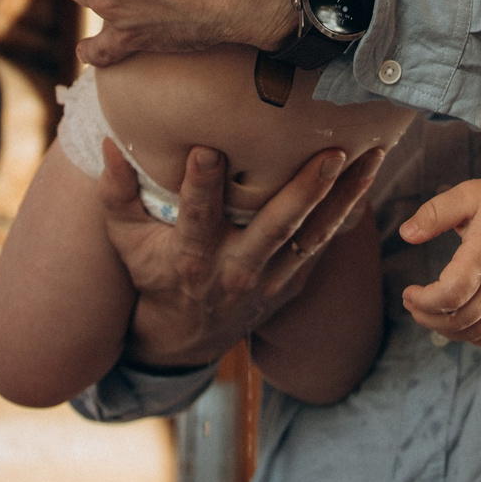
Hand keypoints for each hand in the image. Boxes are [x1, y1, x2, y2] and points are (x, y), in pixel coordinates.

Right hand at [110, 140, 385, 370]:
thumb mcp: (127, 241)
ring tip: (370, 157)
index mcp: (189, 260)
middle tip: (330, 153)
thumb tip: (110, 145)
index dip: (201, 187)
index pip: (196, 219)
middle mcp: (234, 272)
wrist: (187, 336)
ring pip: (312, 237)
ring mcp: (269, 280)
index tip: (208, 148)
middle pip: (274, 230)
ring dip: (343, 197)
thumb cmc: (154, 274)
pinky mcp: (293, 283)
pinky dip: (347, 212)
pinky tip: (369, 177)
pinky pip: (325, 245)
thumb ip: (117, 195)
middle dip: (303, 191)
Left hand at [396, 150, 480, 348]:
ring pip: (478, 330)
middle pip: (461, 318)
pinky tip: (460, 326)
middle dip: (428, 317)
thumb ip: (433, 214)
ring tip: (430, 313)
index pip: (451, 294)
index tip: (408, 292)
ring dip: (448, 330)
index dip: (425, 301)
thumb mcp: (464, 195)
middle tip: (412, 304)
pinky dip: (477, 337)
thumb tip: (406, 234)